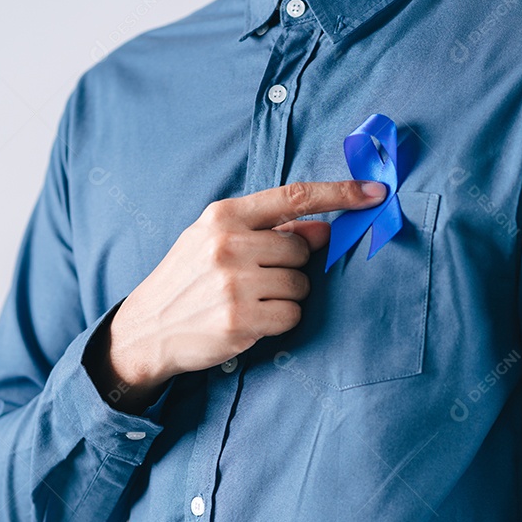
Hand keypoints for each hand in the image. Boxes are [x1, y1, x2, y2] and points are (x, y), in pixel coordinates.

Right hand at [95, 180, 386, 411]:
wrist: (146, 328)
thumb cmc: (187, 280)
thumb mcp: (215, 241)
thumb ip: (268, 230)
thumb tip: (323, 228)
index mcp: (223, 216)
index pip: (294, 196)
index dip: (341, 193)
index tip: (375, 192)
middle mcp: (227, 244)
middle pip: (301, 248)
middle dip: (291, 266)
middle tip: (259, 279)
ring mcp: (233, 282)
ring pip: (300, 285)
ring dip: (286, 297)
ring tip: (249, 301)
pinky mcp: (239, 319)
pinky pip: (291, 315)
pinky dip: (279, 321)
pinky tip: (251, 321)